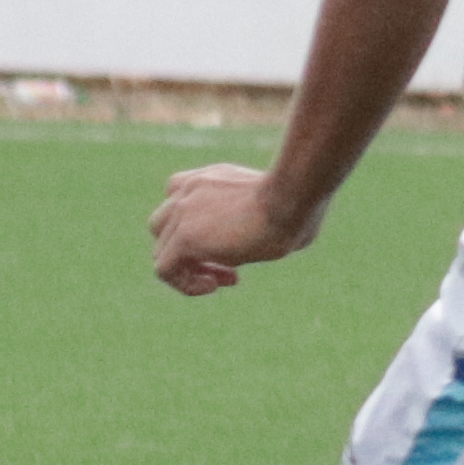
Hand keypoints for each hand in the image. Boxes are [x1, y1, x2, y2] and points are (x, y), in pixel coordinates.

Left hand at [152, 161, 318, 296]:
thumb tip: (288, 233)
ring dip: (189, 269)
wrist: (291, 198)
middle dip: (194, 252)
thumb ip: (266, 216)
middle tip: (230, 268)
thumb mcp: (278, 205)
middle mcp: (188, 190)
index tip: (235, 247)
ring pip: (162, 249)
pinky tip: (214, 286)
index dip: (203, 230)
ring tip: (220, 281)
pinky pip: (165, 270)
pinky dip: (185, 284)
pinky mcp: (184, 238)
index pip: (182, 203)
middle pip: (166, 227)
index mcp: (209, 178)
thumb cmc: (301, 203)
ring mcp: (181, 212)